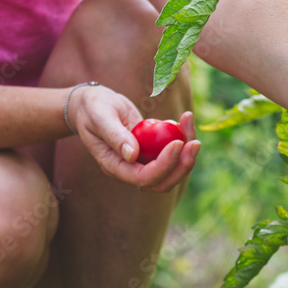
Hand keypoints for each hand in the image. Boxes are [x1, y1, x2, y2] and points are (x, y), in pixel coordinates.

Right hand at [69, 85, 199, 191]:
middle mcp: (130, 169)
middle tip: (195, 143)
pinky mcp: (151, 152)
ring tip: (189, 122)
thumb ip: (114, 135)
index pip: (143, 178)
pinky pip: (172, 154)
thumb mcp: (99, 117)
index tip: (177, 143)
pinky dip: (183, 138)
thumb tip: (132, 155)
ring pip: (171, 170)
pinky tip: (183, 120)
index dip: (164, 165)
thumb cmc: (92, 109)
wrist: (93, 105)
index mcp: (114, 166)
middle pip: (162, 182)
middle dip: (182, 166)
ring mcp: (142, 162)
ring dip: (187, 153)